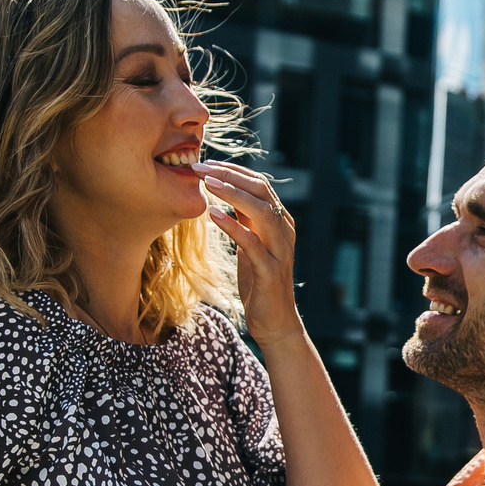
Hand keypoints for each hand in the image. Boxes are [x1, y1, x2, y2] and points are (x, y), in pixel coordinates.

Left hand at [194, 162, 302, 345]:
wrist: (275, 322)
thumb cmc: (259, 282)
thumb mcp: (251, 244)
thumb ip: (245, 220)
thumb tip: (225, 193)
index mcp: (281, 222)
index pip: (259, 184)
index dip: (232, 170)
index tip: (204, 163)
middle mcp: (285, 231)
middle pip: (261, 191)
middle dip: (229, 175)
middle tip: (199, 167)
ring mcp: (280, 250)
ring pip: (261, 212)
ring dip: (232, 194)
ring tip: (206, 184)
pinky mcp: (270, 271)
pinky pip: (252, 243)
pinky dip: (232, 226)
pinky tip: (212, 214)